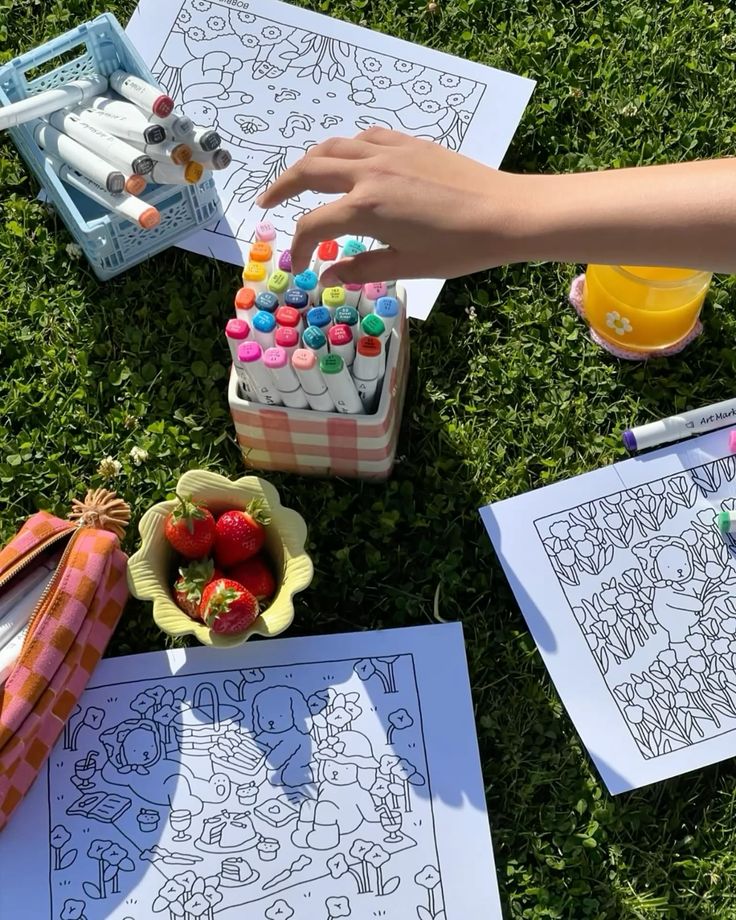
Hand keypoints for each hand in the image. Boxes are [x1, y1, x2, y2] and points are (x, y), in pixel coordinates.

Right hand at [257, 128, 524, 283]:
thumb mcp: (407, 266)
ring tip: (297, 179)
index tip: (300, 266)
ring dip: (308, 162)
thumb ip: (361, 268)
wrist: (506, 212)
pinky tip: (347, 161)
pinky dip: (345, 149)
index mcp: (365, 208)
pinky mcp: (408, 144)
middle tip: (265, 203)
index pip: (313, 226)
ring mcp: (389, 152)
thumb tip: (326, 275)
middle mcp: (369, 173)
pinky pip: (364, 138)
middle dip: (281, 188)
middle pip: (308, 172)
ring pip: (333, 147)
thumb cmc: (459, 247)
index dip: (299, 248)